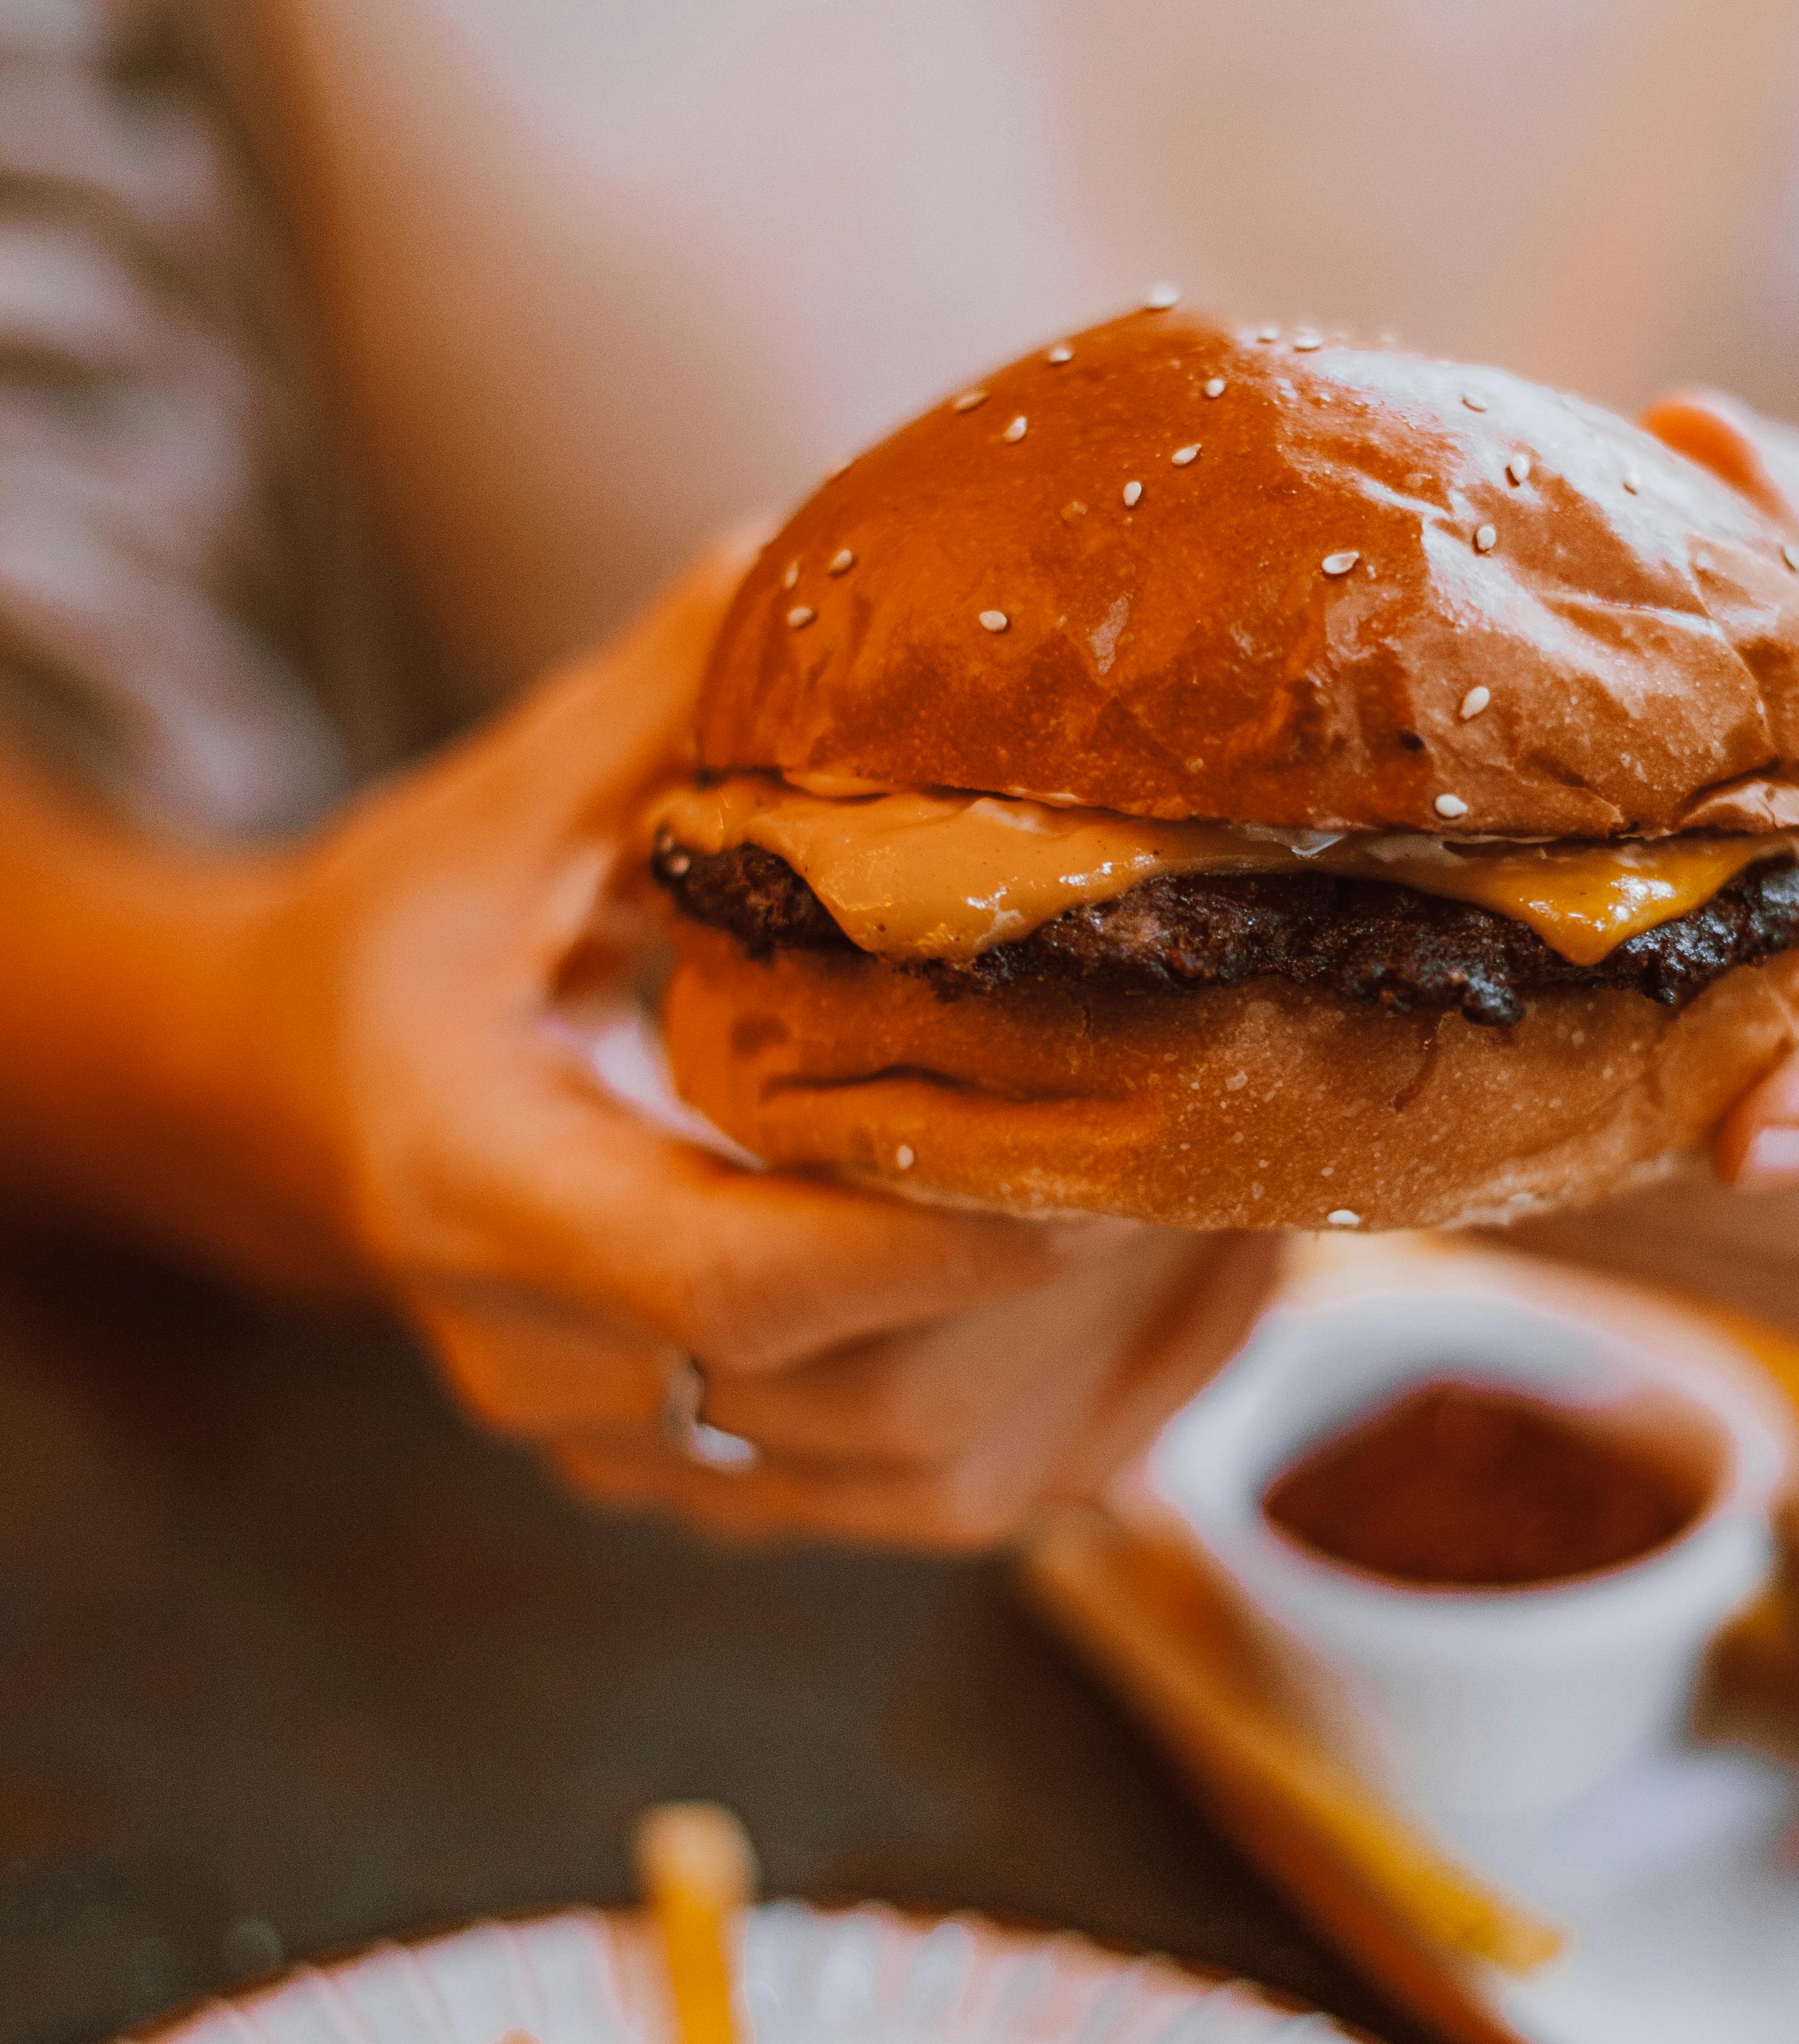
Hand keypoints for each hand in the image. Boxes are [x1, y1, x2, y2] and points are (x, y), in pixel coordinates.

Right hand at [18, 543, 1275, 1546]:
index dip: (930, 1238)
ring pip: (925, 1487)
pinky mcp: (713, 1483)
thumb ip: (662, 696)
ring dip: (1117, 1364)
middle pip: (864, 1410)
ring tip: (1260, 1210)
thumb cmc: (413, 932)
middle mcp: (546, 1359)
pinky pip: (934, 1507)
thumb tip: (829, 535)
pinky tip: (1194, 1292)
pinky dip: (1086, 1416)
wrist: (293, 1101)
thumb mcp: (506, 802)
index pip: (724, 1282)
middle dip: (1082, 1300)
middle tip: (1247, 1148)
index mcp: (472, 1187)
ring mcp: (630, 1454)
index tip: (1110, 1150)